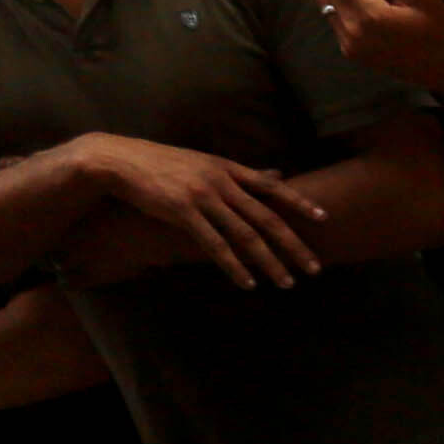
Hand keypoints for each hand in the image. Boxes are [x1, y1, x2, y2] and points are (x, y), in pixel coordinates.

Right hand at [81, 132, 332, 283]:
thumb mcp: (205, 162)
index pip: (272, 187)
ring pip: (245, 235)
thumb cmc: (163, 164)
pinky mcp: (182, 212)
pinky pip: (215, 246)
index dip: (299, 202)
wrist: (119, 160)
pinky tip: (248, 283)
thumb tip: (276, 173)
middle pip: (266, 217)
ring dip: (269, 262)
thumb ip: (241, 173)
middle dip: (293, 245)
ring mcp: (202, 197)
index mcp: (227, 167)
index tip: (324, 218)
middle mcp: (220, 181)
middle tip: (314, 268)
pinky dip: (234, 266)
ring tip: (286, 283)